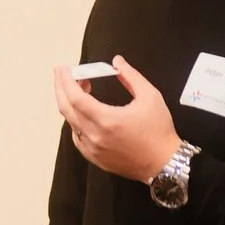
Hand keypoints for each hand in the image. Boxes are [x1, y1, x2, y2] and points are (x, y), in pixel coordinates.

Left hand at [54, 56, 180, 184]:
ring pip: (71, 123)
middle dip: (61, 88)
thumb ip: (131, 76)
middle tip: (62, 74)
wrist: (164, 163)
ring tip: (79, 90)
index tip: (63, 68)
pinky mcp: (95, 158)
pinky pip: (77, 137)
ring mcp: (92, 149)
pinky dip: (76, 122)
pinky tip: (83, 113)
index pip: (75, 97)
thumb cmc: (159, 130)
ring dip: (70, 104)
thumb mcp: (150, 96)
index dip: (66, 81)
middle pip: (66, 109)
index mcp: (106, 119)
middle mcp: (94, 136)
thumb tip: (116, 61)